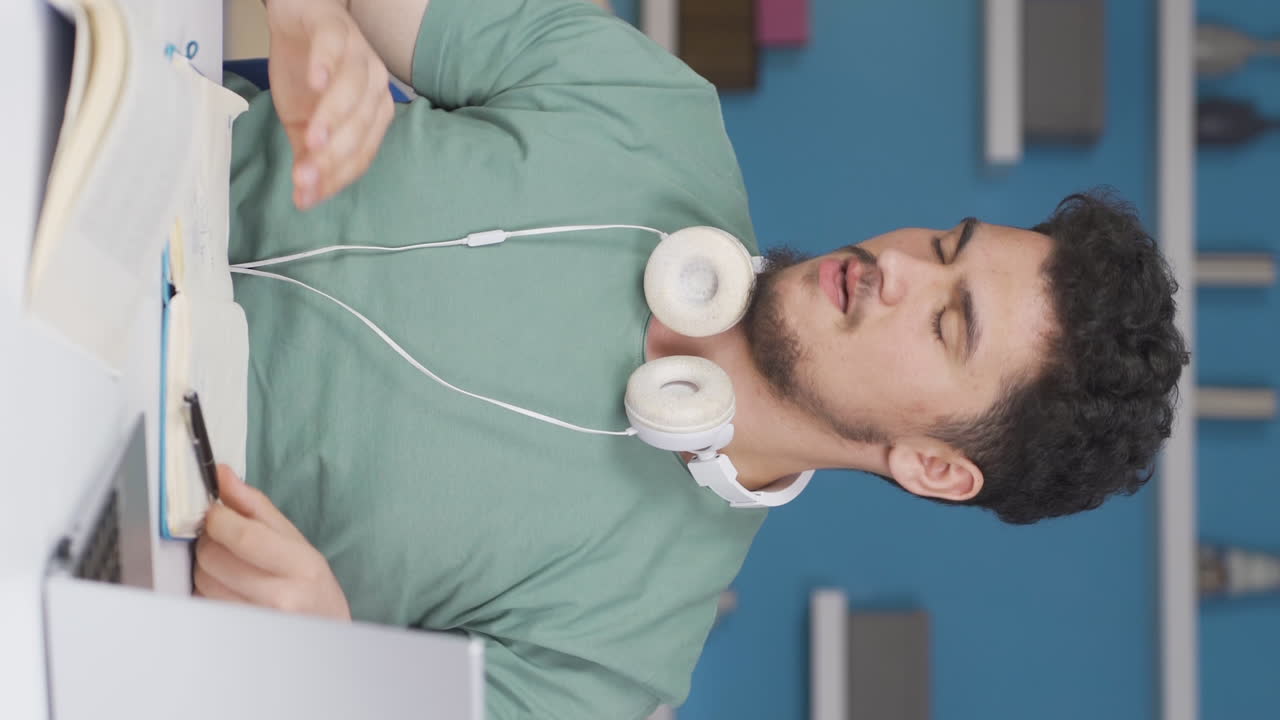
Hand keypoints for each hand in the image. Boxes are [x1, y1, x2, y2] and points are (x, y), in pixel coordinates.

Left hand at [193, 465, 351, 620]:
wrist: (323, 630)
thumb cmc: (310, 583)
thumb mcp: (295, 540)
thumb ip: (255, 506)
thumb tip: (222, 475)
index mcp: (301, 565)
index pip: (245, 536)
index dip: (219, 518)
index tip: (215, 511)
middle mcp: (282, 597)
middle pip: (214, 559)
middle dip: (209, 542)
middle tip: (222, 539)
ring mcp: (258, 621)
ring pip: (203, 582)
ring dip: (205, 567)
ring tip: (228, 565)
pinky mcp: (238, 634)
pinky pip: (203, 603)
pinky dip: (206, 589)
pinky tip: (226, 587)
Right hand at [265, 0, 394, 209]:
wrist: (296, 20)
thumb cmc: (307, 73)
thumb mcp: (303, 122)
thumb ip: (307, 157)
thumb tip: (303, 197)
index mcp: (373, 112)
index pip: (362, 152)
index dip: (337, 176)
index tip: (307, 196)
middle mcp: (375, 85)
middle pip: (360, 126)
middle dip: (332, 156)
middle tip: (303, 177)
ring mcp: (359, 54)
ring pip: (352, 90)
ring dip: (333, 117)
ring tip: (311, 139)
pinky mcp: (336, 29)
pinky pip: (335, 47)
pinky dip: (327, 65)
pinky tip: (315, 82)